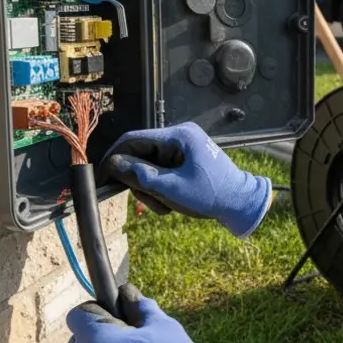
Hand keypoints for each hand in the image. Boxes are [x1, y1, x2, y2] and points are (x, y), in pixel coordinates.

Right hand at [101, 122, 272, 237]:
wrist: (241, 203)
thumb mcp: (172, 189)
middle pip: (140, 155)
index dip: (114, 158)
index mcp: (178, 136)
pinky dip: (160, 189)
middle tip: (147, 200)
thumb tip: (113, 165)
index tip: (101, 176)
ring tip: (164, 206)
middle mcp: (179, 136)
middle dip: (139, 181)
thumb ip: (141, 176)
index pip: (133, 140)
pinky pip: (160, 171)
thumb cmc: (212, 195)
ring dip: (150, 189)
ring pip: (148, 166)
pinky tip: (170, 203)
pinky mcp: (184, 159)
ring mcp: (182, 148)